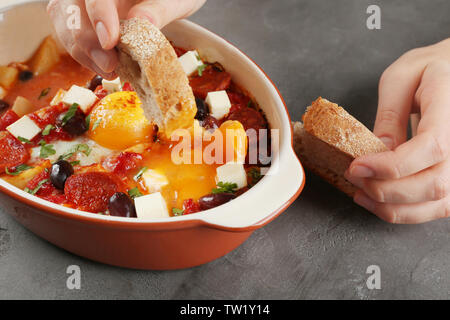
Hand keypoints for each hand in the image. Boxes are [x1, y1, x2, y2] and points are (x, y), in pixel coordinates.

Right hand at [47, 0, 205, 78]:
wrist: (167, 0)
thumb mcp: (176, 0)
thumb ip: (158, 9)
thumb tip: (141, 22)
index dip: (98, 14)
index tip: (109, 41)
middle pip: (70, 7)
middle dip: (86, 40)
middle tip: (109, 66)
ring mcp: (81, 2)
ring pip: (64, 22)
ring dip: (83, 52)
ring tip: (110, 71)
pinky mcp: (81, 17)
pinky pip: (69, 34)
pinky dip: (84, 55)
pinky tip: (105, 67)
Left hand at [345, 39, 449, 223]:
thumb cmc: (432, 69)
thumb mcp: (402, 77)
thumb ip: (390, 114)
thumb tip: (378, 151)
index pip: (431, 147)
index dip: (391, 165)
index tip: (357, 167)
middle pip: (434, 184)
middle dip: (386, 190)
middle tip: (354, 178)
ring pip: (439, 203)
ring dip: (394, 208)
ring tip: (362, 195)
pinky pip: (439, 205)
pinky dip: (408, 211)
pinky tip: (381, 201)